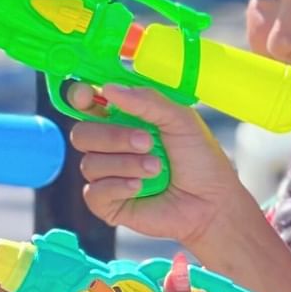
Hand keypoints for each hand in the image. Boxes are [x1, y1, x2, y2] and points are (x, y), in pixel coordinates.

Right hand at [68, 83, 248, 247]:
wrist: (211, 201)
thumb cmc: (200, 159)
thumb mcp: (181, 120)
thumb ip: (148, 101)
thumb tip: (109, 88)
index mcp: (126, 120)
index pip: (90, 104)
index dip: (80, 97)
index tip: (85, 95)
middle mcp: (112, 146)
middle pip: (83, 134)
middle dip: (114, 137)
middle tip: (147, 142)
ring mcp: (108, 175)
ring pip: (89, 163)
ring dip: (127, 164)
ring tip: (156, 169)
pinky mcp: (108, 203)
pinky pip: (94, 191)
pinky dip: (120, 186)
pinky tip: (141, 188)